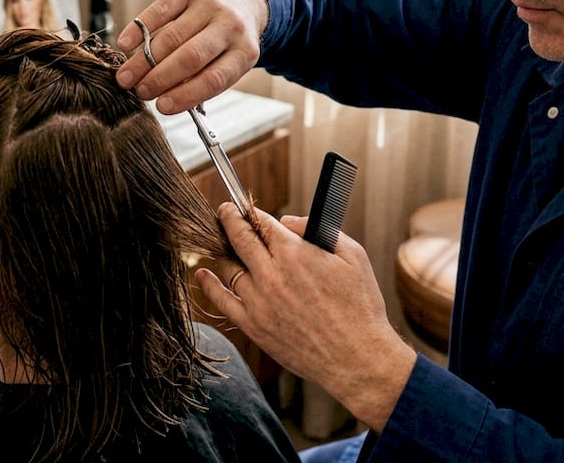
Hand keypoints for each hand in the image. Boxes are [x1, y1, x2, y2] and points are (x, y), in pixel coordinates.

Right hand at [116, 0, 266, 114]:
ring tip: (127, 77)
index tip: (162, 107)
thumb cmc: (229, 40)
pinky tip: (126, 45)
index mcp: (244, 52)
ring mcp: (210, 5)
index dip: (186, 95)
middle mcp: (230, 26)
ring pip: (172, 36)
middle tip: (140, 92)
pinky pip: (159, 11)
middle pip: (191, 57)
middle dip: (160, 78)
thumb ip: (203, 81)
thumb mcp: (229, 62)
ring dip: (144, 60)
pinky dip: (139, 30)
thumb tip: (165, 98)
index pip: (214, 79)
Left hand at [195, 205, 417, 432]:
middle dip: (229, 219)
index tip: (245, 206)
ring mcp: (258, 302)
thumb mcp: (352, 256)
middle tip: (225, 211)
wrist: (357, 357)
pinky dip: (209, 284)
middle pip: (239, 238)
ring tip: (225, 245)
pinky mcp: (253, 327)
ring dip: (226, 252)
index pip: (262, 222)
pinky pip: (222, 301)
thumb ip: (316, 230)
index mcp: (295, 254)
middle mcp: (271, 275)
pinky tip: (202, 273)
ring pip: (229, 268)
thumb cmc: (360, 306)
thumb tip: (286, 222)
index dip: (252, 211)